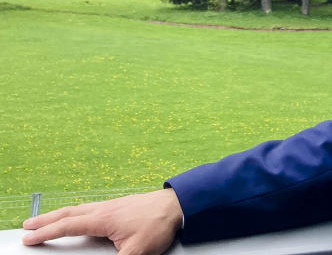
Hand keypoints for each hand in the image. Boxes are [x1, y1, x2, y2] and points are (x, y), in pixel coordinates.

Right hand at [21, 188, 182, 253]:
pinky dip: (77, 211)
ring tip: (48, 219)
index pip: (68, 226)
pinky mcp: (121, 205)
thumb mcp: (137, 252)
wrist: (179, 204)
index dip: (47, 232)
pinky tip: (79, 214)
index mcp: (103, 218)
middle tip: (28, 225)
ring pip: (79, 208)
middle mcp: (104, 208)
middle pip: (69, 213)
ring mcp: (112, 205)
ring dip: (60, 214)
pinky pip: (91, 207)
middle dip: (46, 220)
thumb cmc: (159, 224)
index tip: (30, 237)